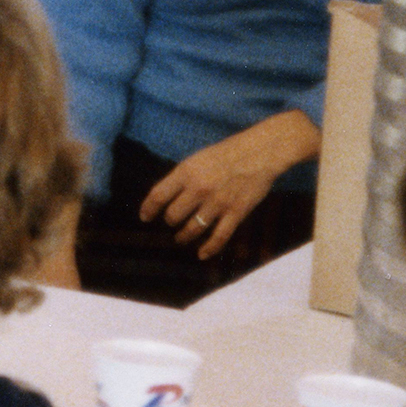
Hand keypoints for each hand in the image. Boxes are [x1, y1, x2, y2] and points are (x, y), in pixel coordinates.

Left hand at [138, 110, 319, 260]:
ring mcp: (217, 202)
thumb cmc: (228, 153)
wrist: (261, 152)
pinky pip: (218, 237)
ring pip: (192, 229)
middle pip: (173, 216)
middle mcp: (199, 188)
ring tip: (181, 238)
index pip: (158, 195)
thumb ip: (182, 177)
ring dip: (184, 236)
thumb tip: (166, 197)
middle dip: (170, 221)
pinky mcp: (235, 213)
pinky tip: (202, 254)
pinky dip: (209, 249)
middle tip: (172, 221)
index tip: (144, 218)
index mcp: (187, 172)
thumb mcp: (198, 158)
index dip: (148, 209)